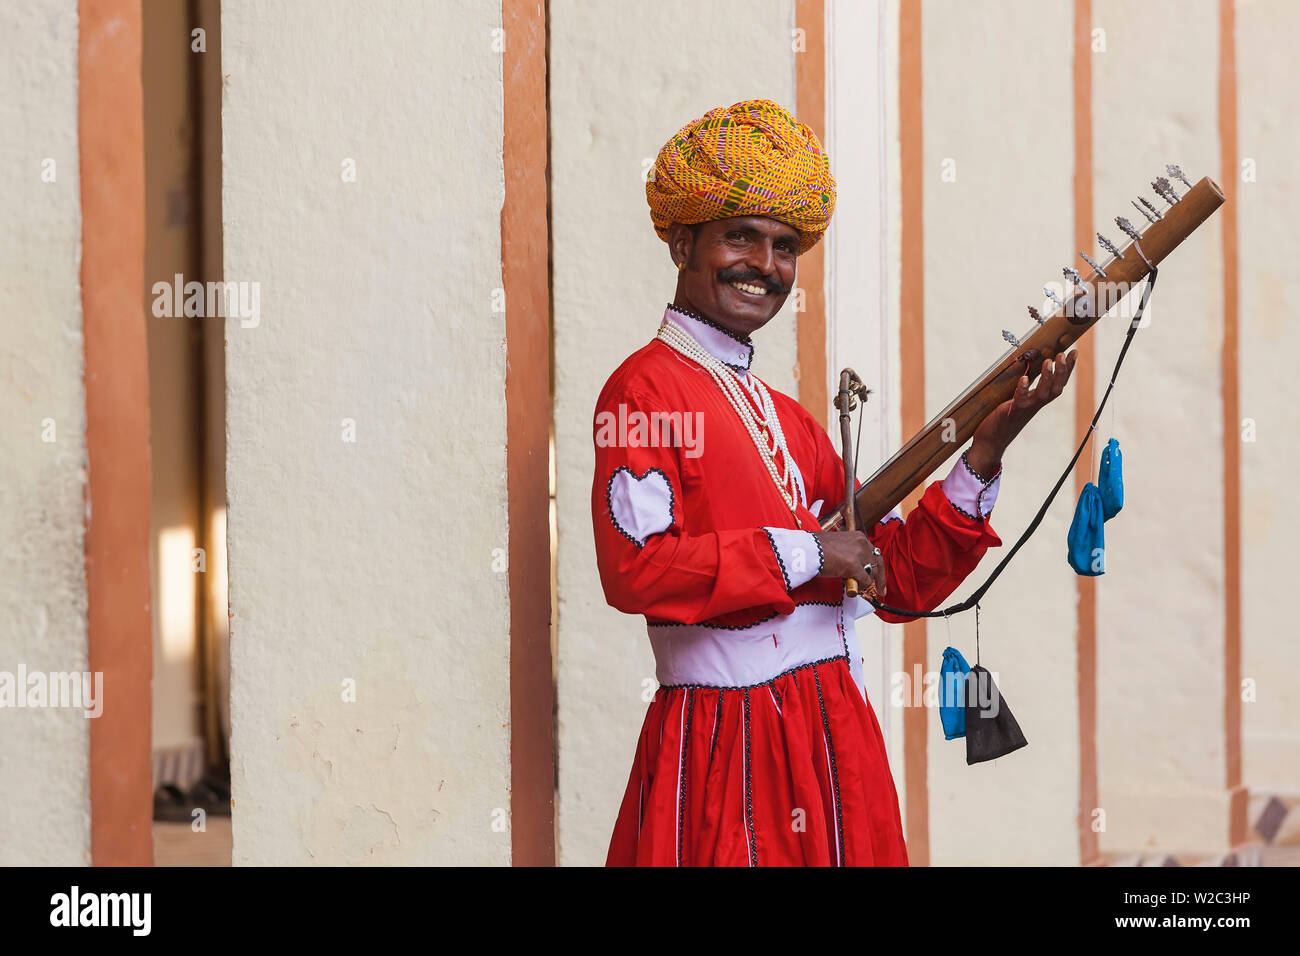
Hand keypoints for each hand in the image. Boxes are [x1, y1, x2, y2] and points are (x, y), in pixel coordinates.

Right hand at [812, 531, 886, 597]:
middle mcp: (861, 543)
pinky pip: (865, 581)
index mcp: (858, 536)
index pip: (874, 553)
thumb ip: (849, 553)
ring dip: (865, 582)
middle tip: (880, 590)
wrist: (806, 550)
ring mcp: (858, 554)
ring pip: (872, 573)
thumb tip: (854, 566)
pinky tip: (852, 588)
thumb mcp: (837, 545)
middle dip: (877, 577)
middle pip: (877, 563)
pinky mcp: (854, 566)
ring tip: (855, 586)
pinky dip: (860, 587)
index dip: (877, 567)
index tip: (877, 576)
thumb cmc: (815, 547)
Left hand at [967, 349, 1077, 475]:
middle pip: (1056, 388)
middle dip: (1062, 371)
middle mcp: (1036, 404)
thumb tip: (1029, 368)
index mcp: (1039, 399)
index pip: (1058, 383)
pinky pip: (1021, 400)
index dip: (1068, 369)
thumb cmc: (1004, 418)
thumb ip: (1026, 387)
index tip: (1074, 352)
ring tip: (1048, 361)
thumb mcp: (1018, 400)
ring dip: (1047, 377)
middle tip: (1063, 354)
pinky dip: (1023, 389)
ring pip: (1043, 394)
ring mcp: (1026, 409)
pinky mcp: (1012, 412)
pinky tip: (1024, 378)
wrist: (991, 441)